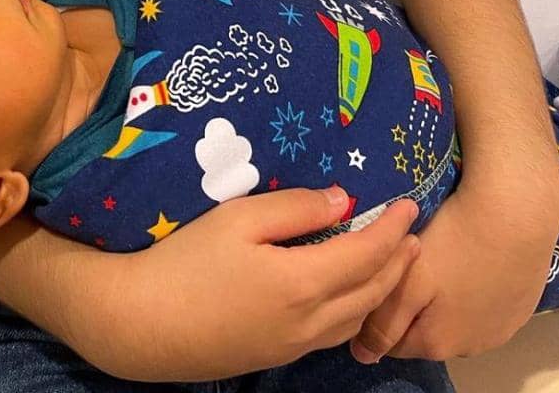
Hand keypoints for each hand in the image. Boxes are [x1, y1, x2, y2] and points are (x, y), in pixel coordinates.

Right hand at [93, 187, 420, 382]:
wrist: (145, 324)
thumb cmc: (186, 261)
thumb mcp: (237, 219)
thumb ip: (294, 208)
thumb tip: (342, 202)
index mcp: (303, 283)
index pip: (366, 254)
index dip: (392, 228)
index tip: (411, 204)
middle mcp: (310, 322)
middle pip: (372, 292)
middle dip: (399, 262)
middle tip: (413, 233)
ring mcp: (294, 345)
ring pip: (357, 319)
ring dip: (382, 289)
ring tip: (392, 263)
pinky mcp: (277, 355)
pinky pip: (335, 334)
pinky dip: (357, 310)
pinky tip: (348, 296)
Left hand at [350, 179, 558, 363]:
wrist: (515, 216)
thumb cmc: (452, 244)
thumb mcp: (409, 280)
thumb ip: (385, 322)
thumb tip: (364, 356)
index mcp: (436, 344)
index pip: (390, 342)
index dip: (378, 313)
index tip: (378, 279)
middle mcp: (468, 349)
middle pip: (423, 332)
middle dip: (410, 307)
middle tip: (408, 266)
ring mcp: (497, 332)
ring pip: (453, 322)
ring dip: (441, 302)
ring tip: (440, 262)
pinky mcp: (516, 311)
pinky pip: (480, 309)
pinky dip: (469, 293)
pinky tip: (468, 264)